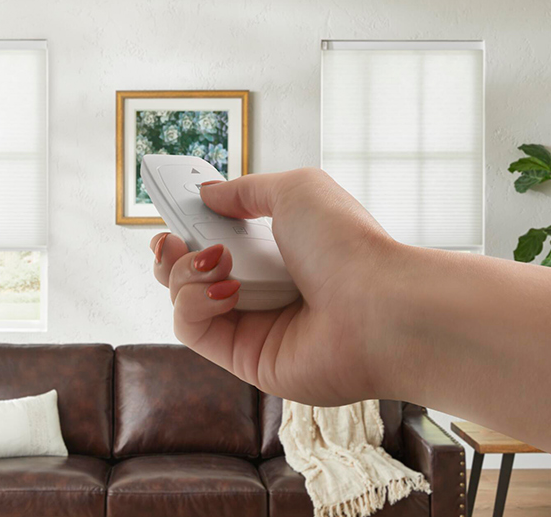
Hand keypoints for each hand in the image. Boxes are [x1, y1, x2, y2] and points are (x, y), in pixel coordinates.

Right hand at [150, 168, 398, 405]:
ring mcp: (253, 326)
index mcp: (279, 251)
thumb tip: (206, 192)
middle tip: (172, 238)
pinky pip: (191, 328)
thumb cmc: (348, 246)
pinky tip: (227, 289)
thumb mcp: (295, 191)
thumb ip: (245, 189)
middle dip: (172, 252)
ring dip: (184, 272)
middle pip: (192, 272)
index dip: (190, 226)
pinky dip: (194, 302)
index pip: (219, 239)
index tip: (173, 212)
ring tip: (217, 260)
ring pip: (183, 298)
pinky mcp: (244, 359)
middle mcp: (264, 289)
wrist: (379, 308)